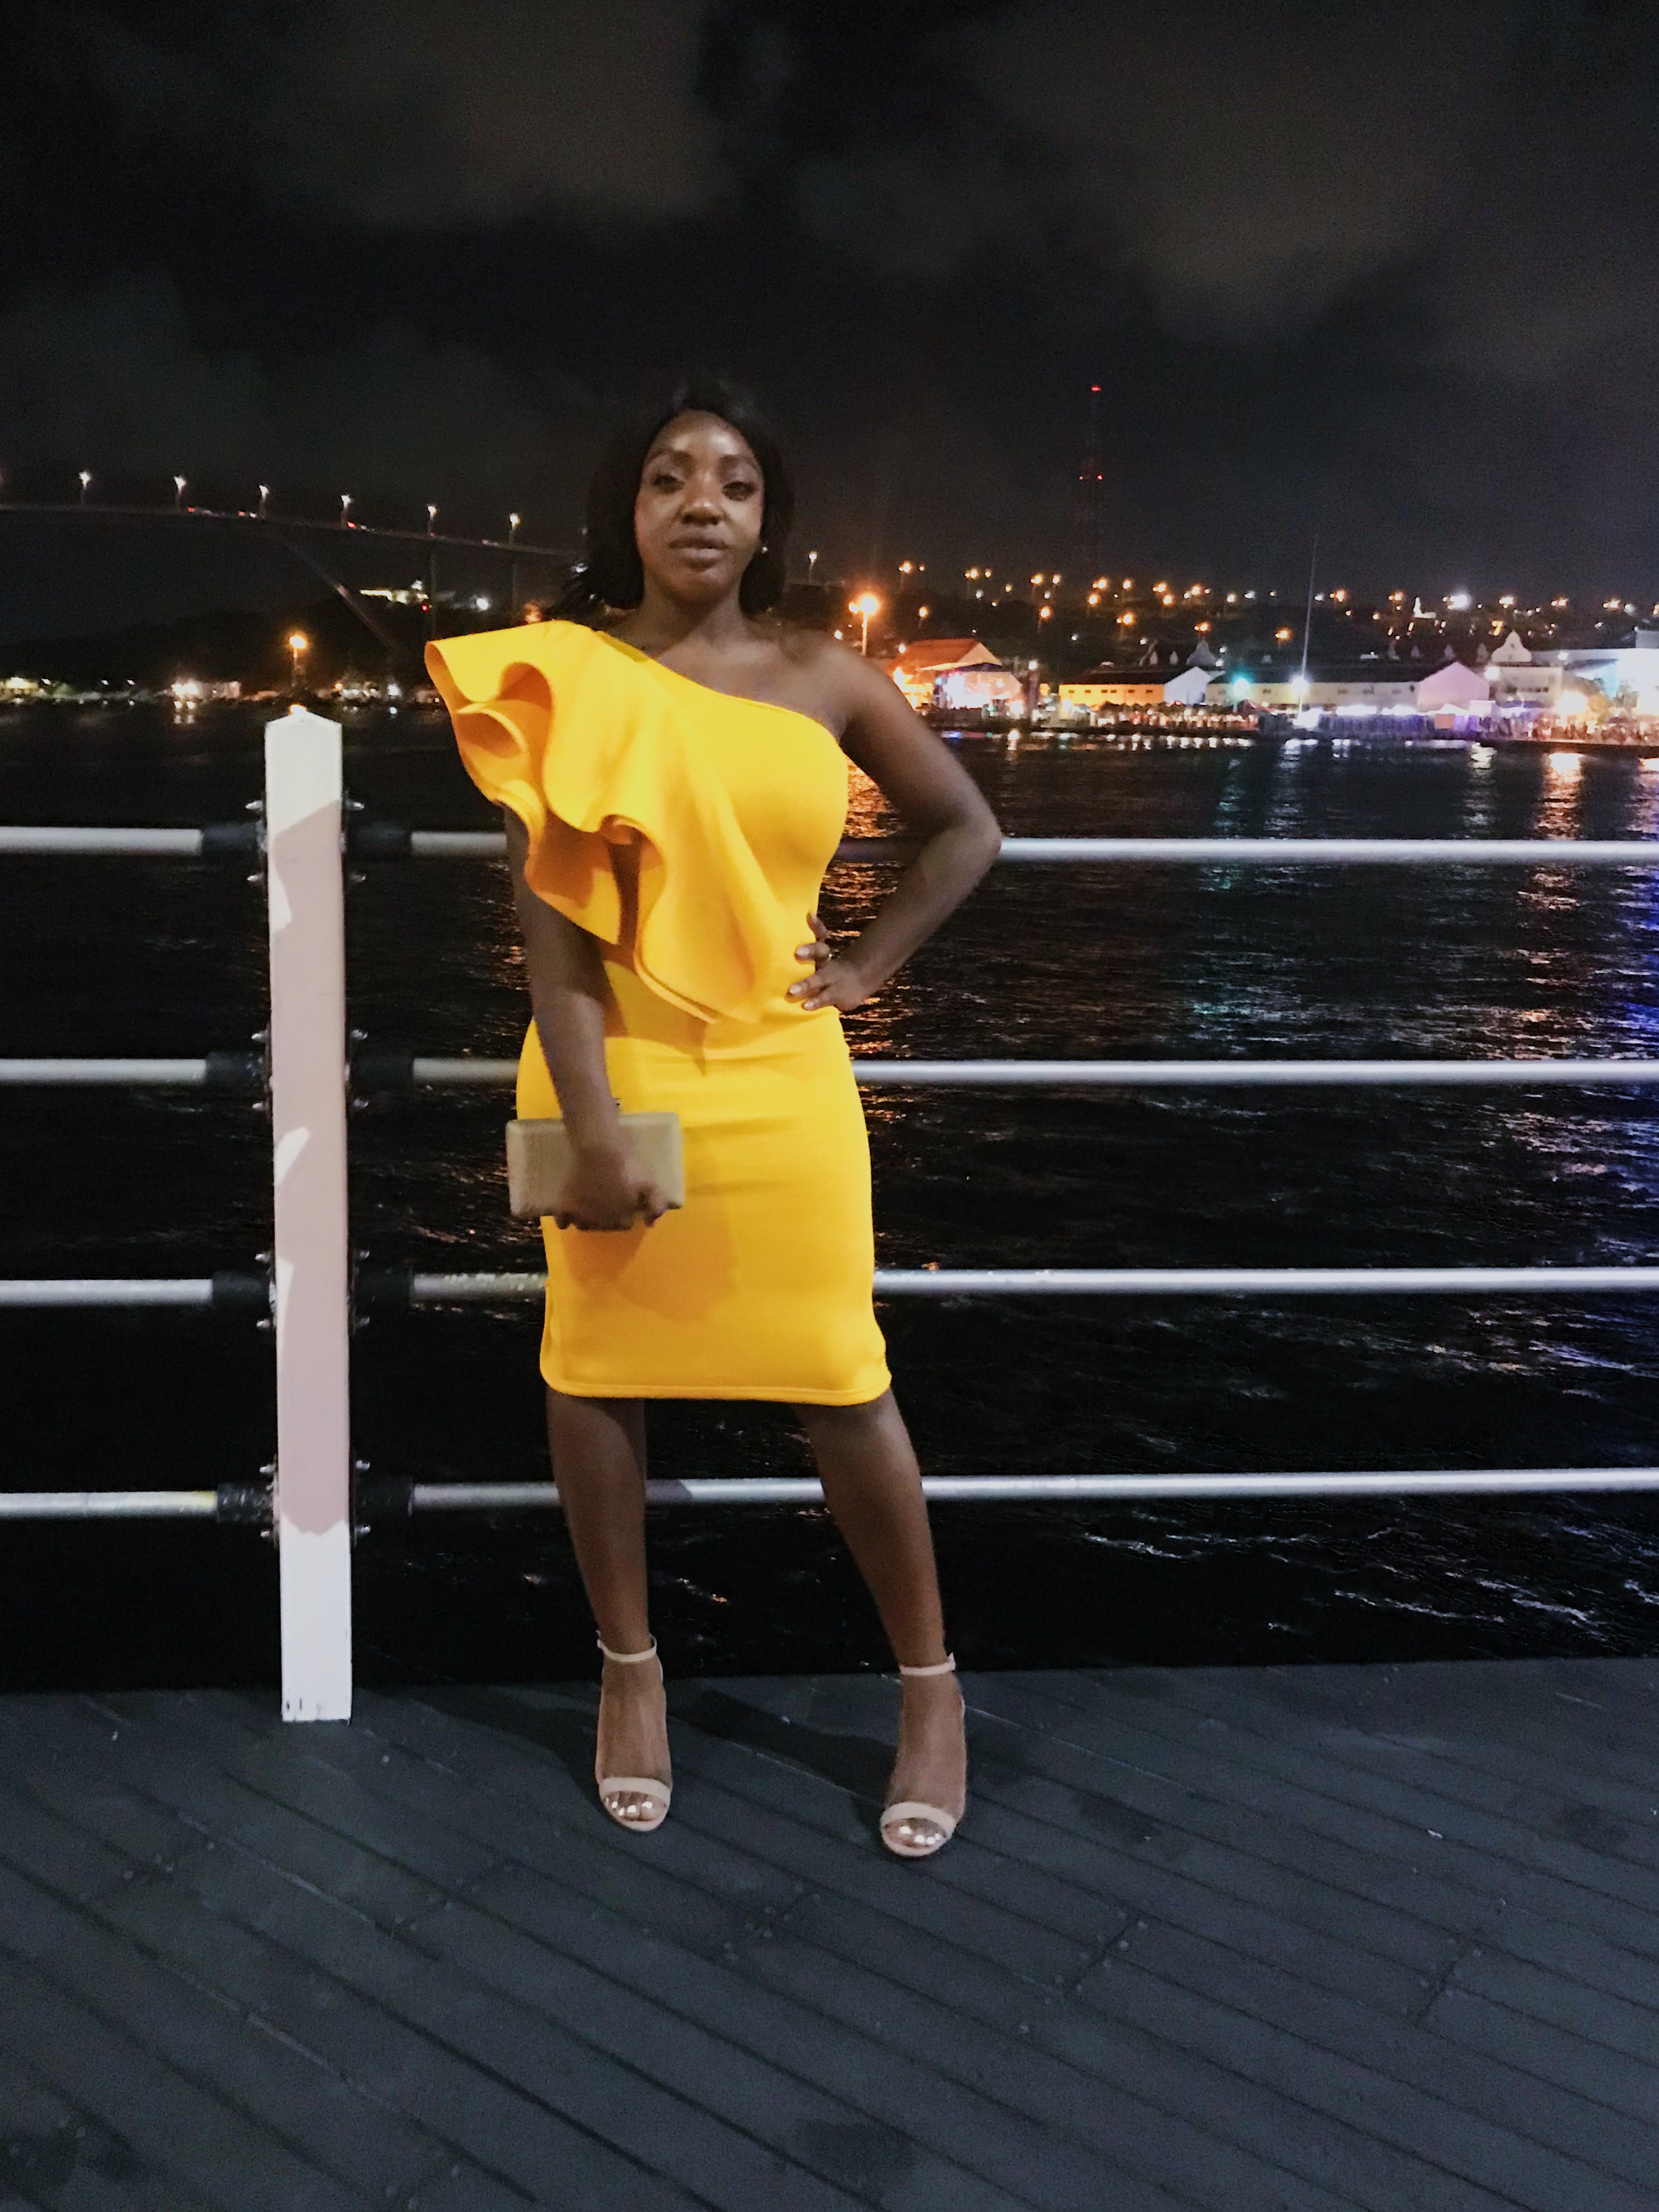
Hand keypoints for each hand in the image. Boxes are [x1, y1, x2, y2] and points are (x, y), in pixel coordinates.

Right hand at [553, 1133, 676, 1231]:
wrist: (601, 1149)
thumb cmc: (628, 1166)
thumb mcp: (649, 1184)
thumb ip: (654, 1206)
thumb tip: (650, 1224)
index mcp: (621, 1219)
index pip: (624, 1225)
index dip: (626, 1214)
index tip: (625, 1202)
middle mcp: (601, 1222)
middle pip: (604, 1227)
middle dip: (608, 1217)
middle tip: (608, 1200)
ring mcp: (581, 1215)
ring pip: (584, 1225)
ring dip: (588, 1219)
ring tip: (591, 1204)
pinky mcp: (565, 1204)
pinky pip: (561, 1220)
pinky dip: (565, 1219)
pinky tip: (570, 1210)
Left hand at [788, 912, 875, 1012]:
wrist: (858, 982)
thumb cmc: (828, 970)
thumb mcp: (819, 960)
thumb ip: (806, 952)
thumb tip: (790, 931)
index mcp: (823, 952)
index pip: (821, 934)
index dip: (817, 926)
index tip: (809, 917)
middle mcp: (829, 962)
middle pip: (822, 952)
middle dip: (810, 951)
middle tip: (797, 952)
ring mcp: (835, 980)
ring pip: (821, 979)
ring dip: (807, 984)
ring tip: (792, 990)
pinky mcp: (839, 997)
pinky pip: (825, 999)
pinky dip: (816, 1002)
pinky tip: (805, 1006)